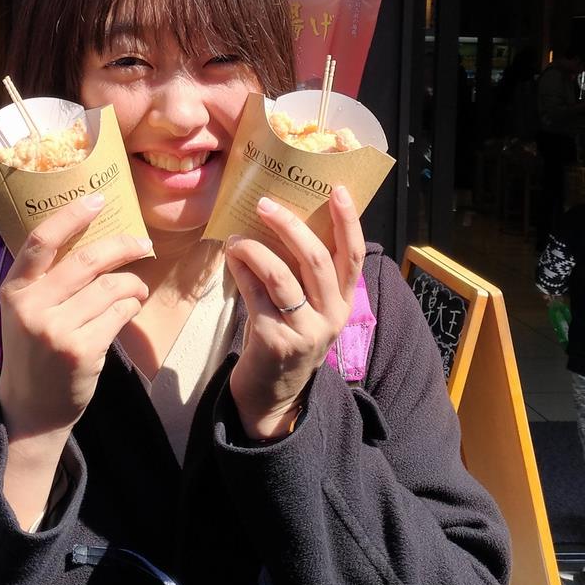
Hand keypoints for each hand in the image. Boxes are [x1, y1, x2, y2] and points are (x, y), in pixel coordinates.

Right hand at [0, 194, 152, 442]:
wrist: (31, 408)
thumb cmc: (34, 351)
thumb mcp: (25, 311)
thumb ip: (46, 279)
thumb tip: (94, 236)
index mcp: (14, 290)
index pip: (41, 241)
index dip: (71, 216)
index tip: (98, 199)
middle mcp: (32, 307)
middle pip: (88, 261)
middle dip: (123, 246)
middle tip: (141, 242)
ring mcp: (56, 330)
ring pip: (111, 287)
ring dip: (133, 284)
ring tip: (136, 289)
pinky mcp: (81, 350)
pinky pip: (120, 314)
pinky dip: (131, 308)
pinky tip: (128, 311)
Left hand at [224, 186, 364, 440]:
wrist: (271, 394)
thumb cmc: (287, 336)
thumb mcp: (308, 307)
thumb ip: (303, 273)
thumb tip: (281, 218)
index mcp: (343, 302)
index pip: (353, 256)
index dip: (348, 221)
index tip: (337, 189)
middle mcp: (331, 317)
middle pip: (317, 259)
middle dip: (289, 226)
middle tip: (265, 204)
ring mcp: (304, 331)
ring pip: (282, 276)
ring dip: (255, 249)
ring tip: (237, 237)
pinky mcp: (274, 341)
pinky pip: (254, 294)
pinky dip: (240, 270)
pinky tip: (231, 259)